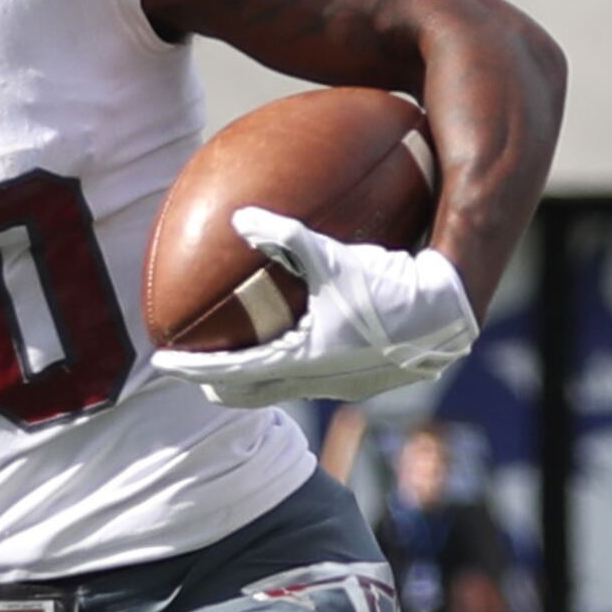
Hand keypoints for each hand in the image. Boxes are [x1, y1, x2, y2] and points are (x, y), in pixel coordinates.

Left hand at [151, 208, 477, 408]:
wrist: (449, 315)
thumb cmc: (394, 285)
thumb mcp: (335, 256)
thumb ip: (285, 236)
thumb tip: (238, 217)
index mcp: (303, 359)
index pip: (231, 373)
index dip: (193, 369)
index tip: (162, 363)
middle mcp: (318, 381)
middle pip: (251, 395)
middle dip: (217, 387)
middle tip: (192, 374)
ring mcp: (342, 386)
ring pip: (283, 390)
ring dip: (255, 381)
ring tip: (237, 367)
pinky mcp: (364, 380)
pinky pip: (312, 380)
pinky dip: (290, 371)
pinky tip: (300, 348)